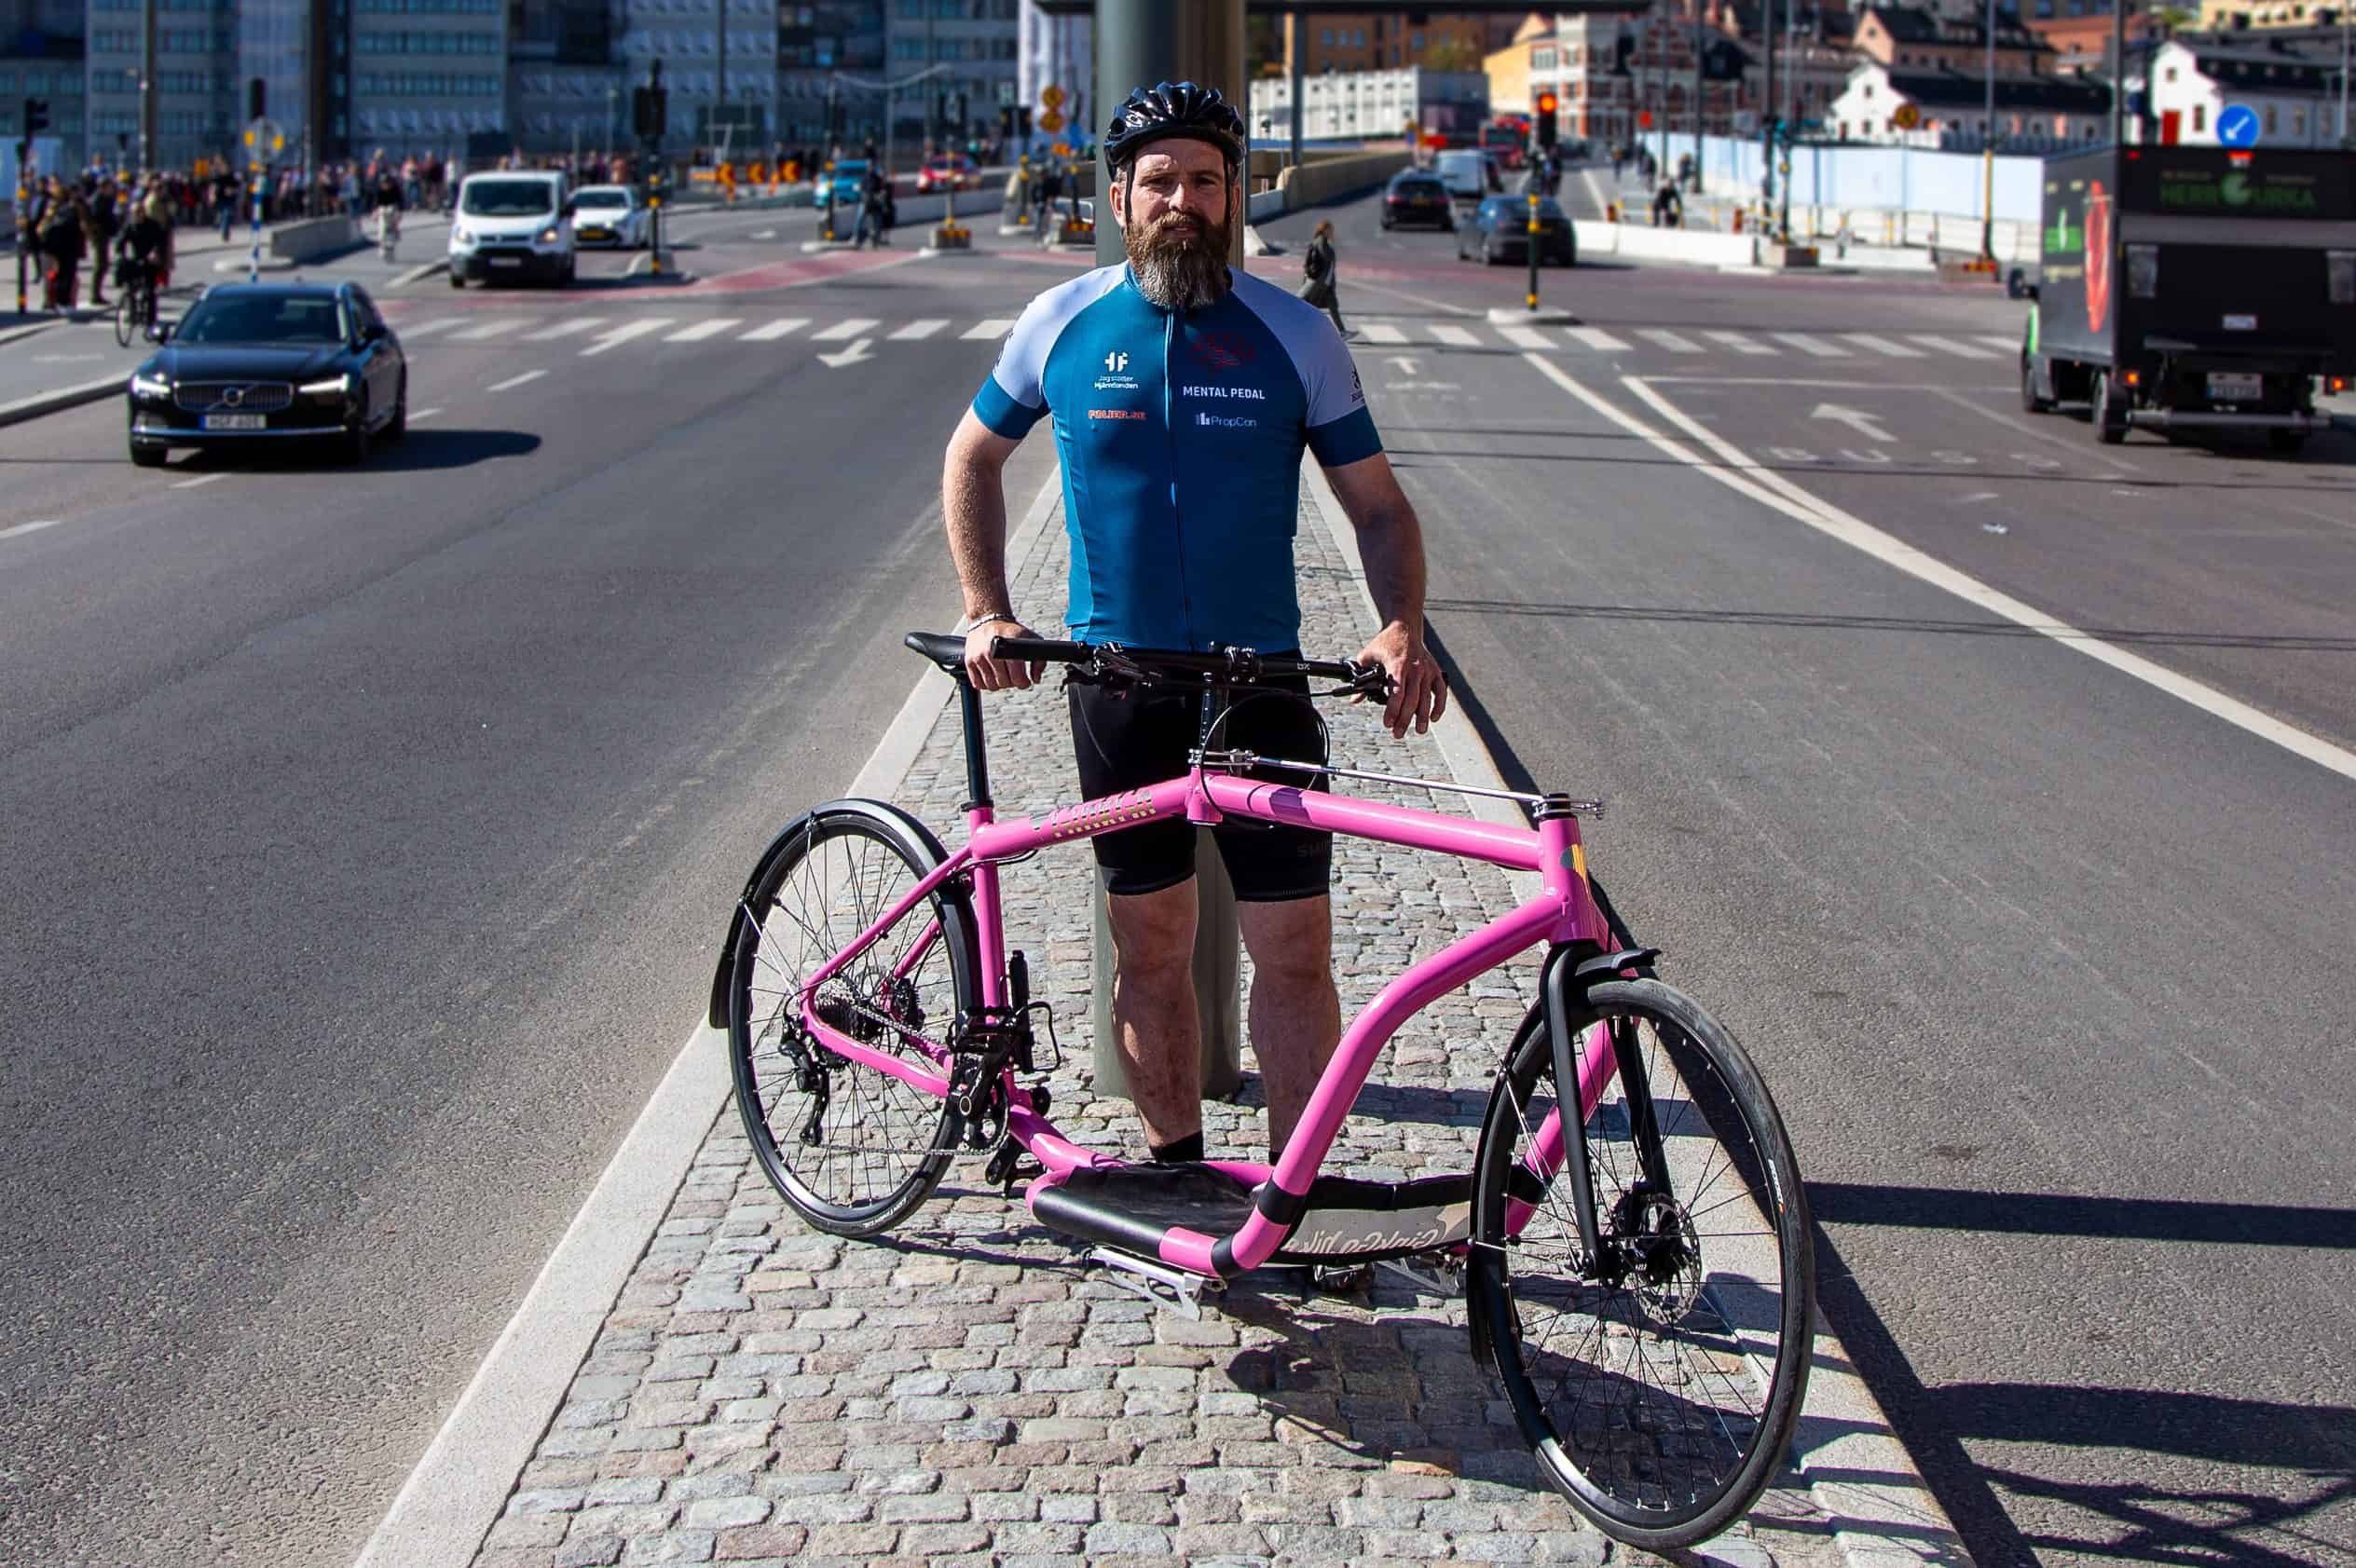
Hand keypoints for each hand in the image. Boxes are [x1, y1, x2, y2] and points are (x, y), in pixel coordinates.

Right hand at [963, 617, 1045, 692]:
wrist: (988, 619)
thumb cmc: (1011, 632)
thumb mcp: (1030, 639)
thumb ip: (1039, 660)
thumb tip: (1035, 679)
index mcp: (1008, 647)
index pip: (1017, 677)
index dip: (1024, 683)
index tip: (1025, 681)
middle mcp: (991, 652)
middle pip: (1004, 683)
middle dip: (1012, 683)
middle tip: (1014, 676)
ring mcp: (979, 657)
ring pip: (991, 686)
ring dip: (999, 684)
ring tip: (1003, 674)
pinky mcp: (969, 661)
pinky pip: (978, 684)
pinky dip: (986, 683)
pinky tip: (992, 674)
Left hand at [1355, 622, 1446, 738]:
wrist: (1405, 628)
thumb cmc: (1385, 643)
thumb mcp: (1368, 656)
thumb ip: (1361, 677)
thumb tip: (1354, 699)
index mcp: (1397, 665)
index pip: (1396, 693)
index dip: (1392, 710)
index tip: (1387, 724)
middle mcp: (1415, 669)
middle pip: (1412, 700)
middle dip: (1404, 719)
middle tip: (1397, 734)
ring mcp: (1427, 670)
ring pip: (1427, 698)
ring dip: (1422, 717)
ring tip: (1418, 731)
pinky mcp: (1435, 671)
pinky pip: (1440, 691)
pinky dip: (1439, 705)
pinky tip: (1434, 718)